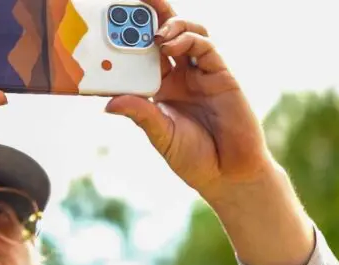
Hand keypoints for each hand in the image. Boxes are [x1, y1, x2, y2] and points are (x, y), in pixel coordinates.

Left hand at [105, 0, 274, 203]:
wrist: (230, 174)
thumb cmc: (193, 158)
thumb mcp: (160, 135)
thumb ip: (141, 114)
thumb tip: (109, 103)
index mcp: (159, 90)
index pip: (140, 57)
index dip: (127, 41)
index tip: (109, 27)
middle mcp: (179, 77)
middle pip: (163, 37)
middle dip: (150, 17)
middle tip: (132, 3)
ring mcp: (200, 73)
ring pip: (186, 34)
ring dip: (170, 26)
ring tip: (155, 33)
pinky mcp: (221, 74)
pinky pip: (205, 46)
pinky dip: (189, 39)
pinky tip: (172, 44)